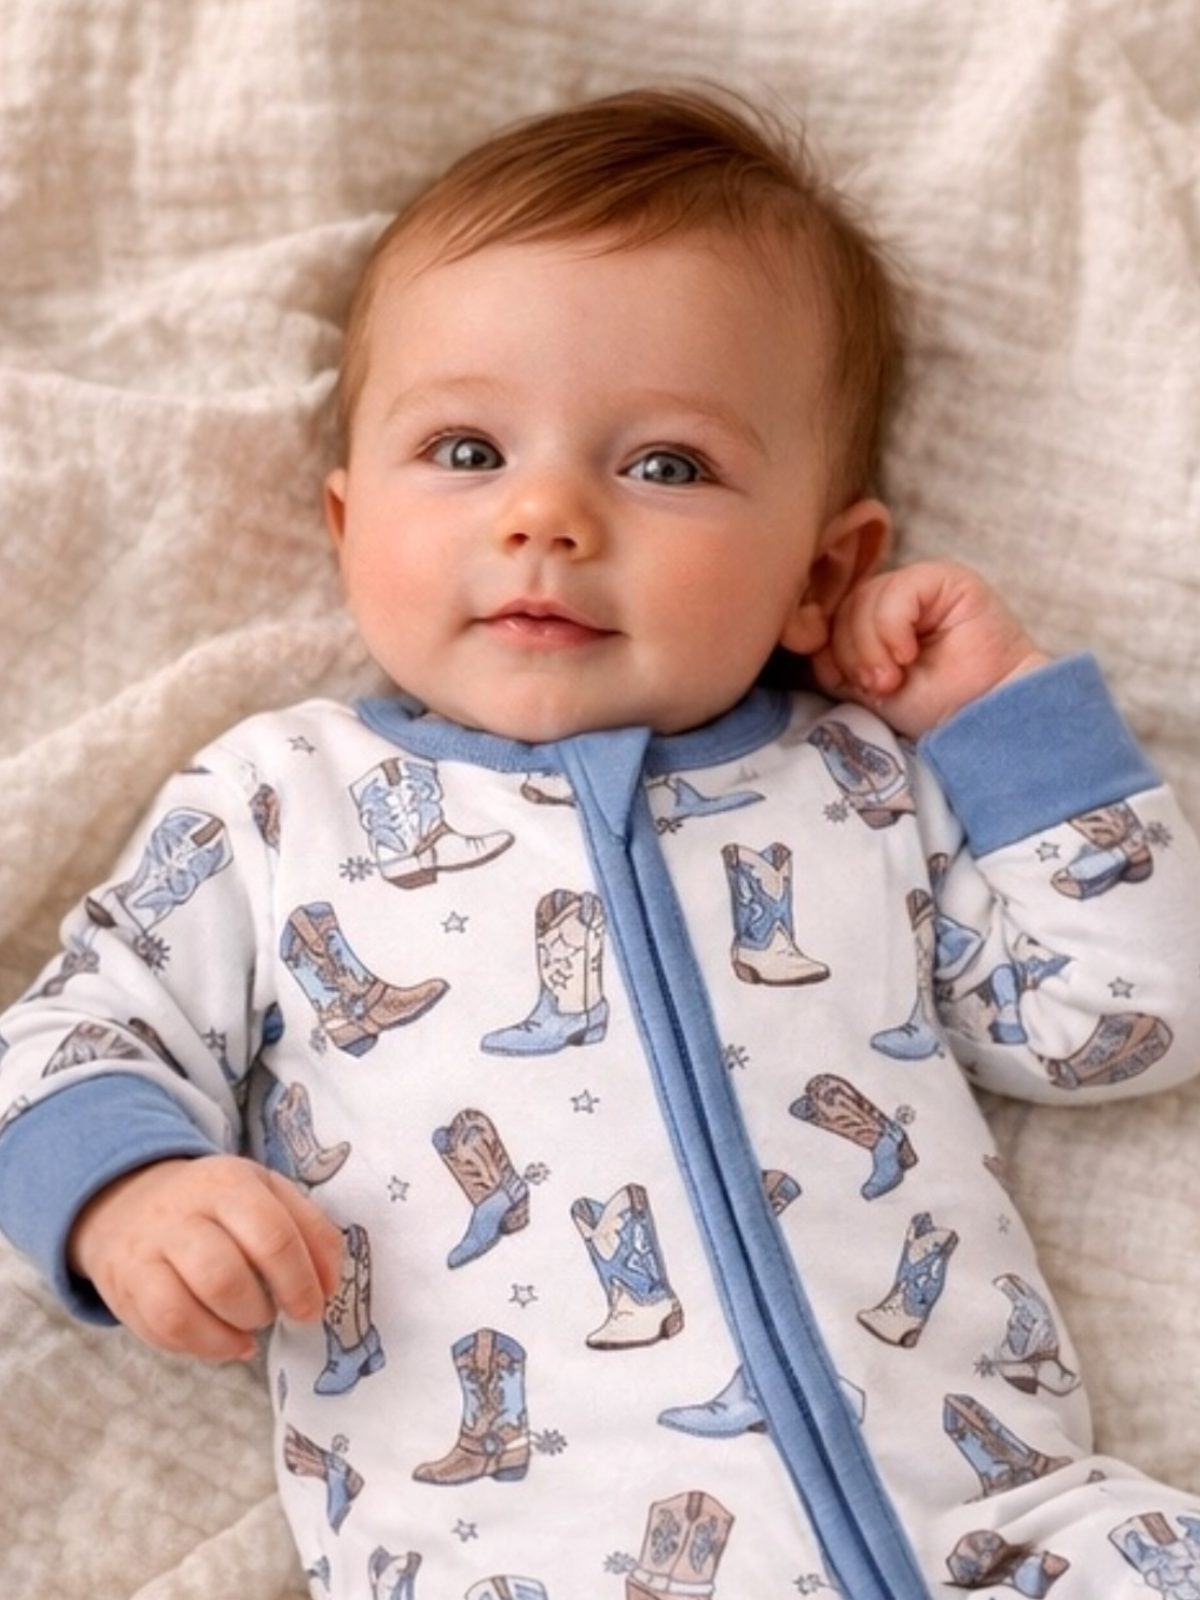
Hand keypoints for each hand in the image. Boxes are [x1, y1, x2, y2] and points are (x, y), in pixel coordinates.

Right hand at [68, 1154, 344, 1362]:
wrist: (132, 1201)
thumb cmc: (216, 1203)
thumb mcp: (267, 1193)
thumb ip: (310, 1229)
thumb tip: (330, 1284)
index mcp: (229, 1183)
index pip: (272, 1236)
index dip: (300, 1282)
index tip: (312, 1308)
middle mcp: (182, 1213)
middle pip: (225, 1276)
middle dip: (261, 1310)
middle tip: (275, 1314)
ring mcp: (148, 1251)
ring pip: (184, 1309)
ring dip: (229, 1331)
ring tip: (248, 1327)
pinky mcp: (124, 1286)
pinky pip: (162, 1330)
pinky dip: (203, 1347)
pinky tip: (225, 1342)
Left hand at [810, 559, 1050, 737]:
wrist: (982, 716)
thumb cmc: (932, 706)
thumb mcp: (867, 688)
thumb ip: (837, 662)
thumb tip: (812, 641)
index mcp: (873, 620)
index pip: (831, 618)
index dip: (830, 649)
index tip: (847, 684)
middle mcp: (895, 597)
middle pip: (845, 606)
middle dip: (851, 651)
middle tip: (877, 686)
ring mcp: (921, 585)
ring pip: (866, 597)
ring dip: (871, 645)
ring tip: (892, 678)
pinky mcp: (947, 579)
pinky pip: (900, 590)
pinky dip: (893, 626)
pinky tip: (908, 654)